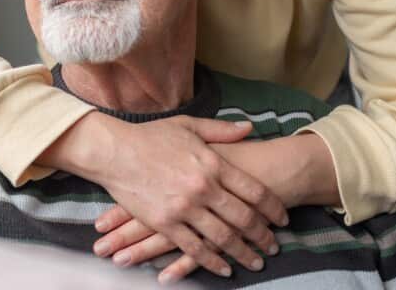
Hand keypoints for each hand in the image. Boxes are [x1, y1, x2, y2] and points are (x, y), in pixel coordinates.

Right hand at [40, 113, 286, 279]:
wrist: (113, 151)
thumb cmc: (150, 136)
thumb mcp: (189, 126)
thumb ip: (222, 130)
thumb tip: (249, 129)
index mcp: (213, 163)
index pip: (254, 190)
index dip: (273, 208)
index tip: (282, 219)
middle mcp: (203, 188)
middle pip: (244, 218)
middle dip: (263, 236)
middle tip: (274, 247)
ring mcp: (185, 208)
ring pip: (223, 237)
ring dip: (243, 253)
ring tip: (256, 262)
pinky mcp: (165, 223)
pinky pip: (194, 248)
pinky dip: (212, 262)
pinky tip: (224, 269)